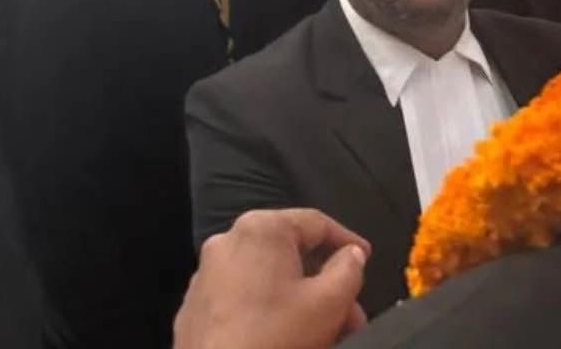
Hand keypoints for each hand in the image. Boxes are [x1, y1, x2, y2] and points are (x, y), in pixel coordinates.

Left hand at [174, 210, 369, 348]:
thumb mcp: (327, 304)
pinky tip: (284, 336)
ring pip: (266, 277)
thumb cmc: (275, 339)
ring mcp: (207, 274)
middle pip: (290, 253)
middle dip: (324, 282)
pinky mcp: (196, 307)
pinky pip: (242, 296)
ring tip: (323, 331)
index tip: (364, 258)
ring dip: (298, 298)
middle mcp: (228, 240)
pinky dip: (267, 309)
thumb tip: (351, 254)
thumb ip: (348, 270)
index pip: (316, 223)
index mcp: (261, 228)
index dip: (347, 241)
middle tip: (350, 312)